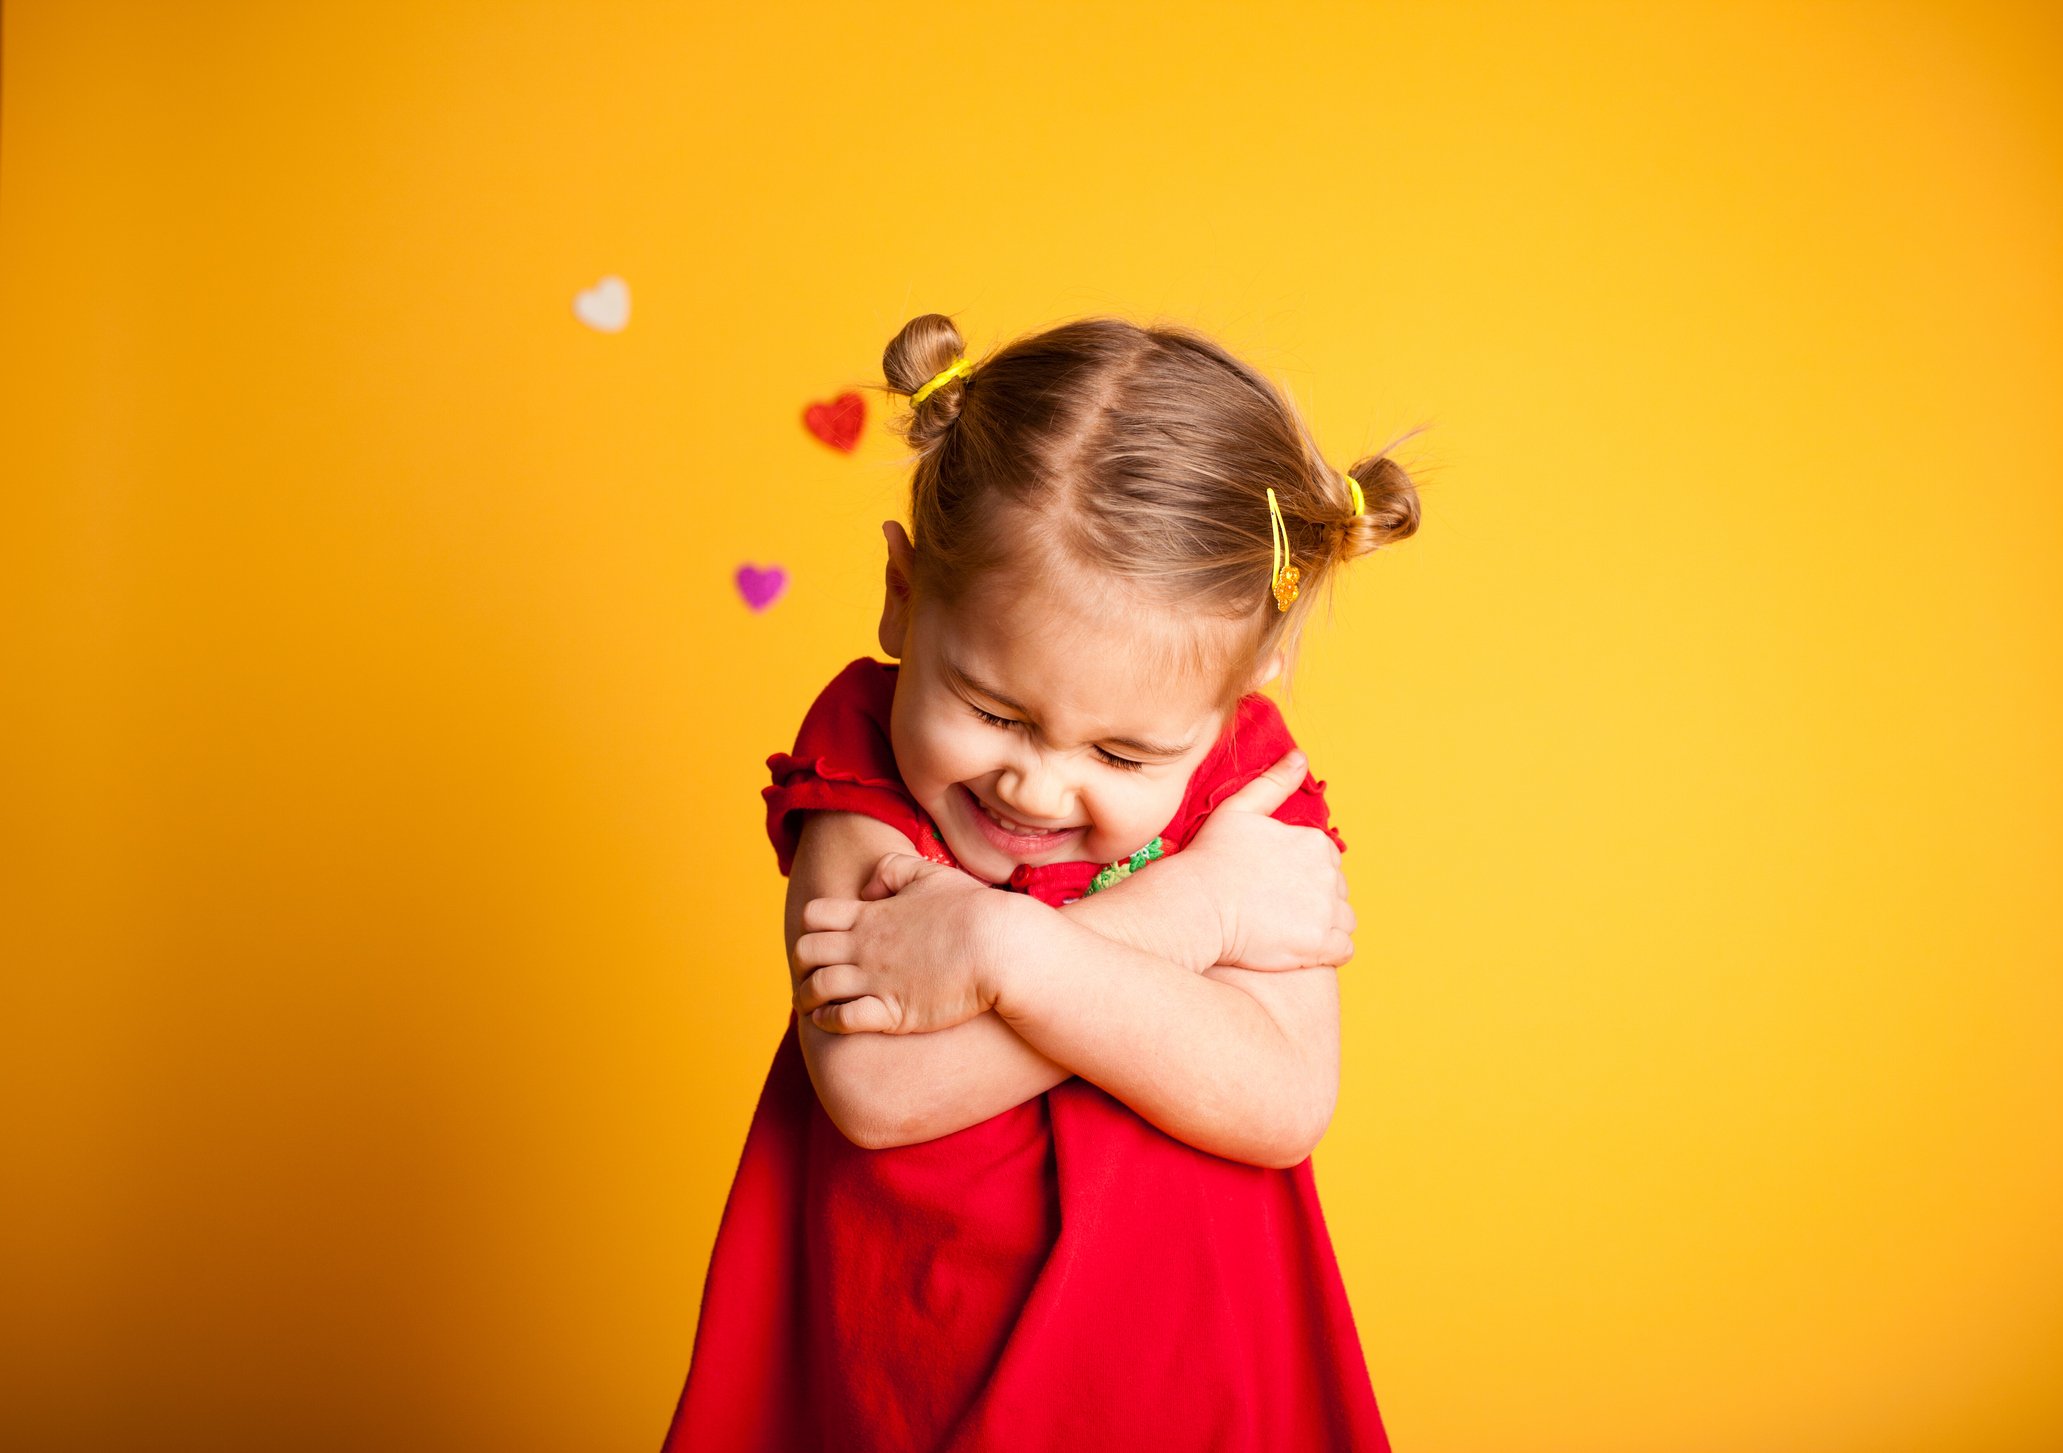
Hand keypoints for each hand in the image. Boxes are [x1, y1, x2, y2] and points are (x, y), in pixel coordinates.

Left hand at [792, 852, 1021, 1033]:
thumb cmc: (972, 911)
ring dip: (806, 996)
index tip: (823, 940)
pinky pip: (841, 1019)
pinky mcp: (892, 1012)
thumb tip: (867, 889)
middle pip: (805, 952)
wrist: (1000, 948)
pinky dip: (827, 1021)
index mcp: (872, 914)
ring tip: (810, 1004)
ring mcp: (876, 980)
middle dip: (802, 964)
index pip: (813, 916)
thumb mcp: (930, 874)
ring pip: (816, 988)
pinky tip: (830, 1020)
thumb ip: (892, 870)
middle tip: (809, 974)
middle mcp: (865, 947)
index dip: (811, 928)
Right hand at [1172, 748, 1356, 970]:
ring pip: (1343, 921)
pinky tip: (1303, 950)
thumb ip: (1274, 783)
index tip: (1276, 884)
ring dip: (1325, 926)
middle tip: (1277, 909)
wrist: (1195, 906)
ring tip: (1290, 930)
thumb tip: (1300, 757)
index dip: (1302, 874)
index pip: (1326, 862)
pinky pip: (1343, 950)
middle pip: (1336, 891)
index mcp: (1315, 843)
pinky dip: (1329, 952)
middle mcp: (1329, 875)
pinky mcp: (1319, 945)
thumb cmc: (1211, 858)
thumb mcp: (1239, 809)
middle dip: (1315, 900)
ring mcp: (1326, 911)